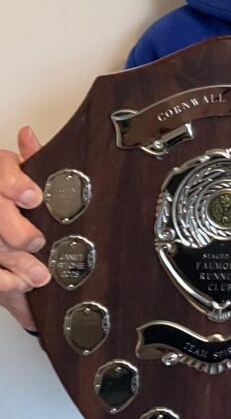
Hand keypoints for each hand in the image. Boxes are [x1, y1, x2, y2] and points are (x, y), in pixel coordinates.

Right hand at [0, 127, 50, 329]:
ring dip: (15, 262)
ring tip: (39, 276)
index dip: (15, 185)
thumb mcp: (14, 171)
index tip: (33, 197)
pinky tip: (19, 283)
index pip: (1, 173)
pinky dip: (4, 280)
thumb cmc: (4, 190)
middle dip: (17, 233)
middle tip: (37, 242)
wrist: (6, 215)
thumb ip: (28, 158)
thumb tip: (28, 135)